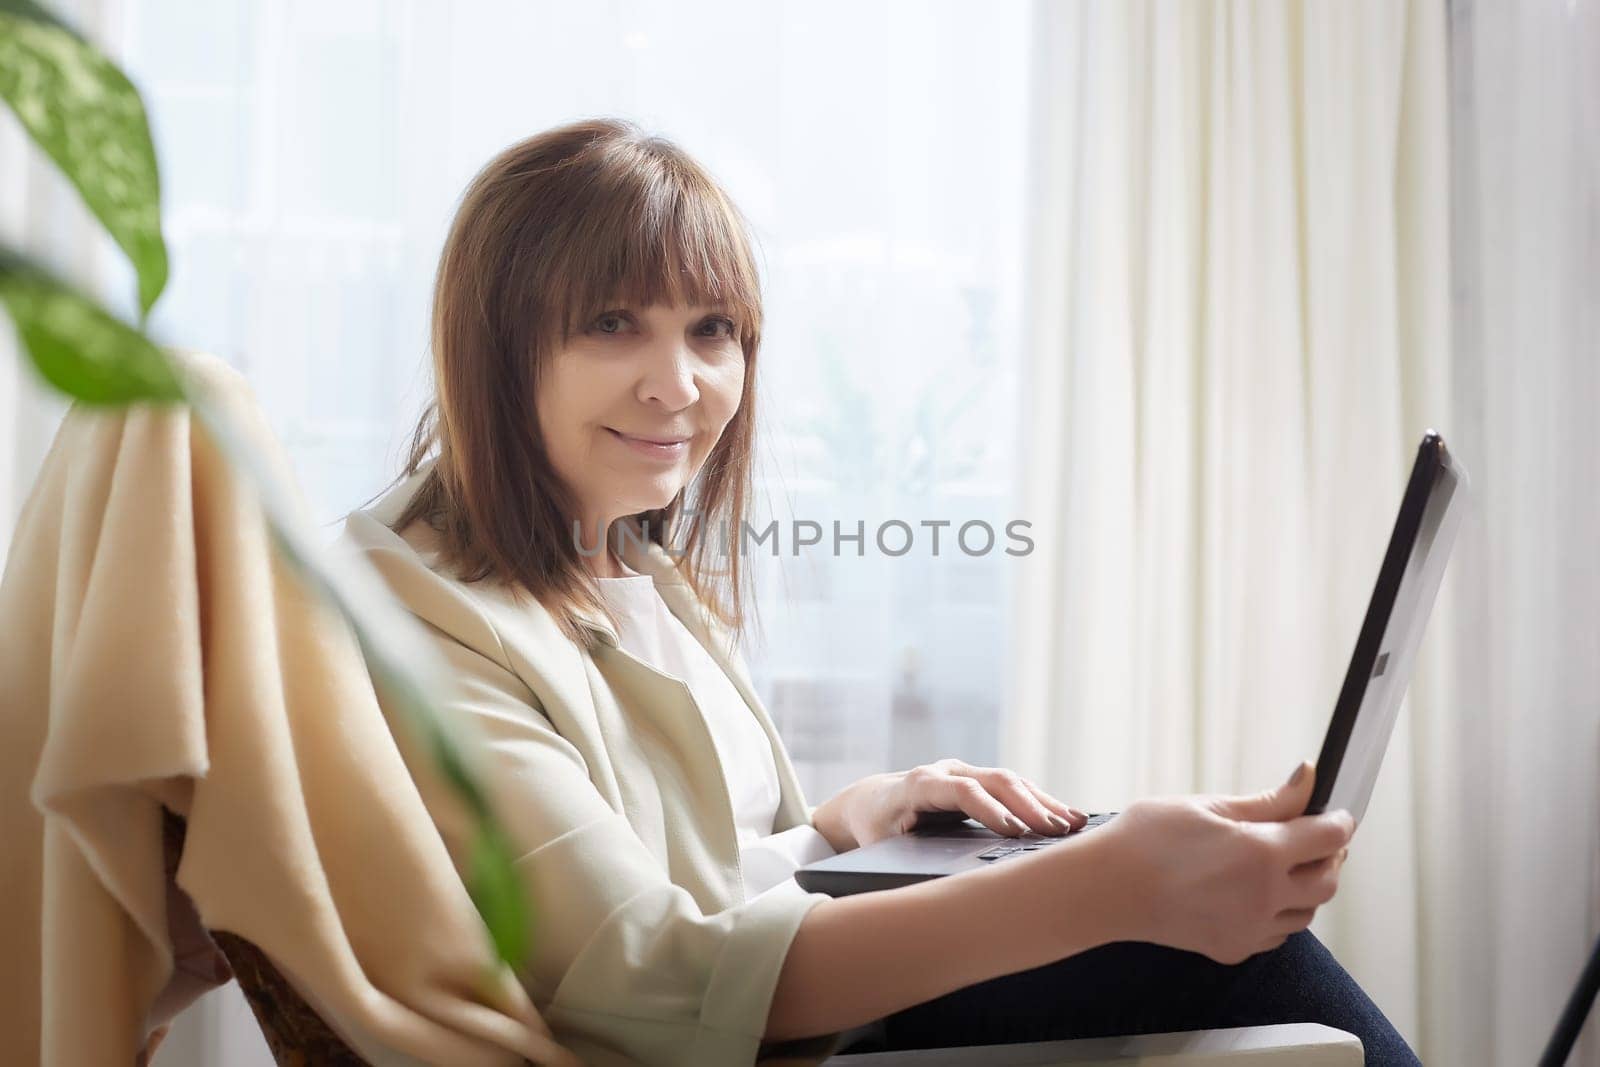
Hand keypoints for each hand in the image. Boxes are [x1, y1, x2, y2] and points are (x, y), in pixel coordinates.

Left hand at [810, 757, 1089, 851]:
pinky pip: (1014, 788)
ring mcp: (965, 771)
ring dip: (1043, 802)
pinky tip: (1067, 816)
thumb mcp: (880, 847)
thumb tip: (932, 889)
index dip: (989, 810)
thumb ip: (903, 859)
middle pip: (994, 781)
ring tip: (1074, 824)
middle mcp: (945, 771)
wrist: (872, 802)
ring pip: (1010, 781)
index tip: (1016, 832)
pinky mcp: (979, 780)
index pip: (961, 791)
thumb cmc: (876, 830)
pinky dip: (1040, 801)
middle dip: (1029, 806)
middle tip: (1058, 831)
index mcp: (920, 785)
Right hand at [1090, 759, 1354, 964]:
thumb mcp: (1207, 806)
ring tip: (1281, 865)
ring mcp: (1251, 928)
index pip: (1328, 837)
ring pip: (1307, 912)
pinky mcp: (1234, 949)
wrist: (1106, 888)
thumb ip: (1266, 800)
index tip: (1338, 812)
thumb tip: (1307, 779)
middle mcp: (1265, 896)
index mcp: (1262, 853)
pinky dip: (1279, 914)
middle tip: (1313, 837)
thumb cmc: (1146, 839)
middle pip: (1328, 880)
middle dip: (1330, 857)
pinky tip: (1255, 894)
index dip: (1340, 820)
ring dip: (1306, 888)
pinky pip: (1276, 934)